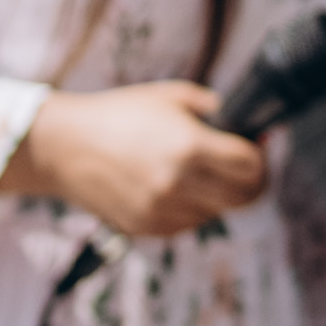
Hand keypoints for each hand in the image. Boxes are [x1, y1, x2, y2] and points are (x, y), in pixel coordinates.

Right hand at [7, 83, 270, 239]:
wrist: (63, 147)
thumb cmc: (119, 114)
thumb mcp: (171, 97)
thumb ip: (213, 109)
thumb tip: (250, 128)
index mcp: (189, 147)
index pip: (252, 167)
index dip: (261, 158)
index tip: (256, 149)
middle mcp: (178, 183)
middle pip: (245, 197)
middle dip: (251, 182)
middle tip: (243, 168)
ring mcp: (161, 210)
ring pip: (217, 213)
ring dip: (217, 195)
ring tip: (198, 173)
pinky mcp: (145, 228)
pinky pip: (187, 223)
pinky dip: (190, 208)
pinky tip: (173, 186)